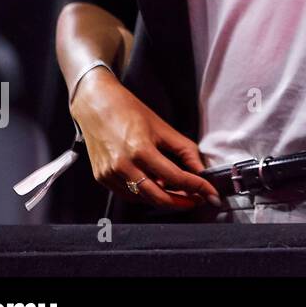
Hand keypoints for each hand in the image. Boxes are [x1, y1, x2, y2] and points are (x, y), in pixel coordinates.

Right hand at [70, 70, 221, 209]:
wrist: (96, 104)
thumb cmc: (128, 110)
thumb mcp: (163, 128)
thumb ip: (184, 150)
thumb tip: (200, 169)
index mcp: (140, 150)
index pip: (175, 177)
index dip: (196, 187)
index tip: (209, 192)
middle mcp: (123, 166)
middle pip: (158, 196)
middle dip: (181, 202)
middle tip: (197, 200)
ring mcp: (109, 174)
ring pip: (143, 198)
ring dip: (164, 199)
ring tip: (180, 193)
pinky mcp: (101, 177)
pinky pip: (128, 194)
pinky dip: (145, 194)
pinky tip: (157, 186)